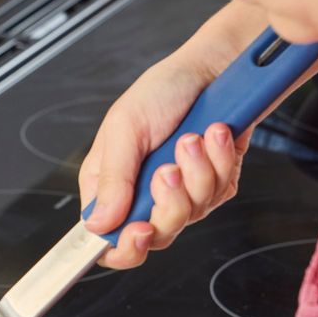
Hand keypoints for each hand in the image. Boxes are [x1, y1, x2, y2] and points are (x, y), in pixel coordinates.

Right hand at [78, 59, 251, 269]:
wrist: (213, 70)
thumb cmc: (163, 90)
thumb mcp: (125, 128)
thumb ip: (112, 180)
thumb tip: (97, 223)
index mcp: (112, 185)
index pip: (110, 240)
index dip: (125, 247)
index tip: (141, 230)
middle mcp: (145, 194)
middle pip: (158, 235)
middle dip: (170, 202)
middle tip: (169, 169)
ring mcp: (182, 193)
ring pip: (193, 214)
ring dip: (198, 171)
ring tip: (193, 137)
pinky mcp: (213, 185)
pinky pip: (220, 193)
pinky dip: (219, 161)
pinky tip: (213, 136)